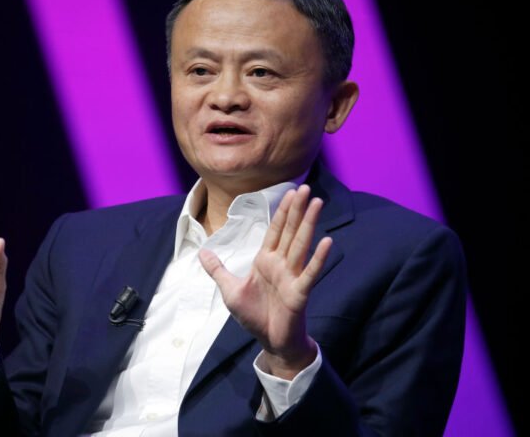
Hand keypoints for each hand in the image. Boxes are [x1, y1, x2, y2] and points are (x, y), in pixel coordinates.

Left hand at [199, 185, 331, 378]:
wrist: (270, 341)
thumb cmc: (254, 315)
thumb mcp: (229, 290)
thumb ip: (217, 269)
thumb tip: (201, 252)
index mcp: (266, 261)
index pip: (275, 230)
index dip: (282, 211)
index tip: (290, 191)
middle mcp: (281, 264)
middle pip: (290, 231)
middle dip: (297, 210)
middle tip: (306, 187)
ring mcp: (292, 276)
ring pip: (301, 244)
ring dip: (309, 223)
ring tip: (316, 204)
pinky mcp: (299, 292)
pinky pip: (310, 272)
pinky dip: (318, 258)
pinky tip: (327, 241)